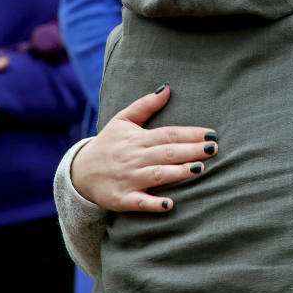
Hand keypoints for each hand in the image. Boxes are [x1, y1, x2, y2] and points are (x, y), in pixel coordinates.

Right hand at [70, 85, 217, 211]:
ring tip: (200, 169)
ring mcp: (128, 179)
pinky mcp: (121, 199)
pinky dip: (153, 204)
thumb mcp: (122, 120)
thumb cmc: (108, 144)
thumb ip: (145, 105)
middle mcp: (134, 158)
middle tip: (213, 149)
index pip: (168, 134)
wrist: (79, 172)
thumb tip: (167, 88)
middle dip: (191, 151)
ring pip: (156, 175)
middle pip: (166, 153)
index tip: (211, 134)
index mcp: (137, 139)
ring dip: (178, 172)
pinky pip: (139, 202)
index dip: (190, 134)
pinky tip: (170, 205)